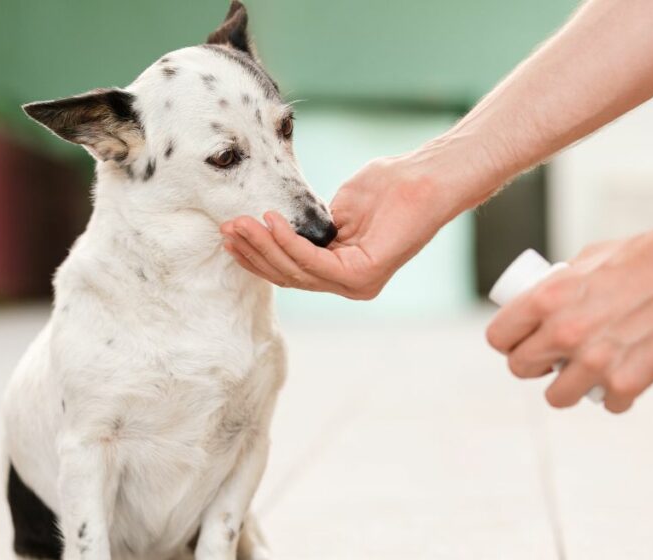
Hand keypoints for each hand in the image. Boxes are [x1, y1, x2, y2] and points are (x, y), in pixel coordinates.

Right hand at [220, 155, 457, 299]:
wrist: (425, 179)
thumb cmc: (389, 187)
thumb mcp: (338, 209)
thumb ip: (312, 227)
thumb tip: (280, 229)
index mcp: (343, 273)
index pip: (292, 271)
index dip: (258, 256)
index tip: (231, 235)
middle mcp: (350, 285)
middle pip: (289, 276)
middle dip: (253, 252)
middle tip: (227, 229)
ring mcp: (358, 284)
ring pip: (297, 270)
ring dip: (263, 246)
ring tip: (241, 223)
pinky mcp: (364, 275)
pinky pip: (315, 261)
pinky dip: (288, 242)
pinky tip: (270, 222)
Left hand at [485, 227, 652, 412]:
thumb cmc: (643, 254)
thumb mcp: (586, 261)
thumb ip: (558, 287)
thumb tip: (541, 307)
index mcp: (546, 299)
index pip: (498, 337)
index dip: (508, 341)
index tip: (520, 342)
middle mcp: (564, 333)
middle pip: (519, 369)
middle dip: (534, 364)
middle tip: (551, 358)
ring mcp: (594, 361)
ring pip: (556, 397)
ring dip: (568, 387)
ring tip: (584, 373)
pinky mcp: (627, 382)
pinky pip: (607, 404)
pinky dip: (616, 394)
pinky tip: (624, 375)